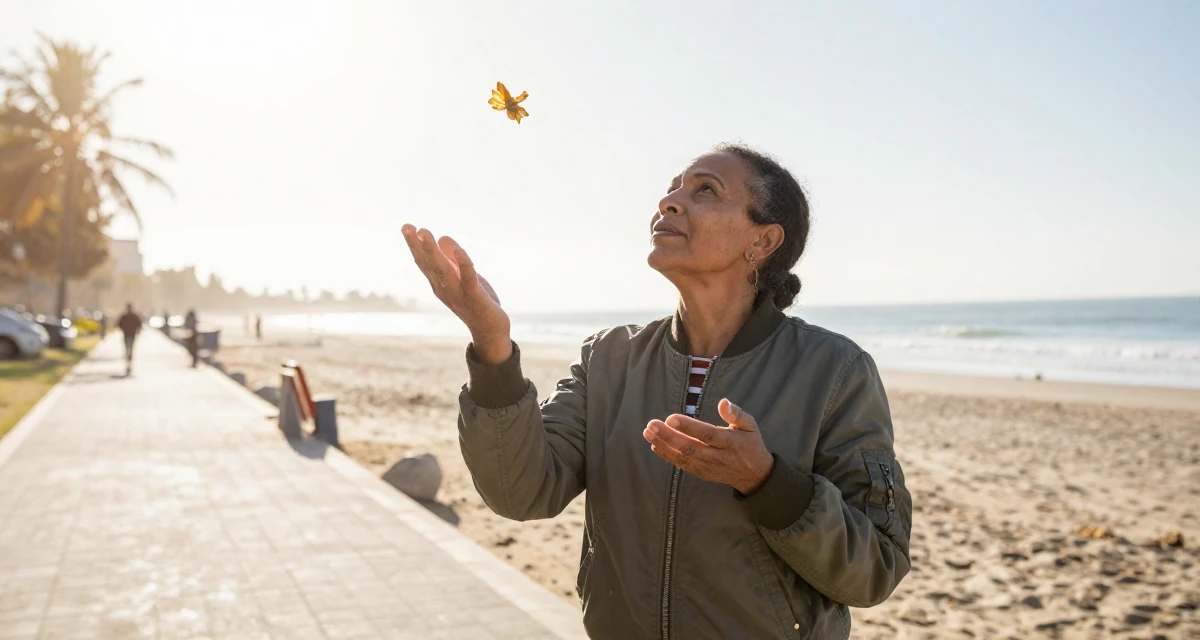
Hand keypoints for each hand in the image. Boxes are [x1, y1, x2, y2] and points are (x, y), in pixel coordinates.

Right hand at [401, 224, 511, 363]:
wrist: (490, 331)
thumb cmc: (476, 302)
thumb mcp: (463, 277)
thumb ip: (452, 260)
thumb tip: (442, 237)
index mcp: (439, 283)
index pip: (424, 261)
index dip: (415, 245)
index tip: (406, 227)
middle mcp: (444, 288)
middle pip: (428, 264)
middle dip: (417, 245)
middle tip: (407, 226)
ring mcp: (458, 293)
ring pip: (443, 269)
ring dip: (433, 251)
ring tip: (424, 233)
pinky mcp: (474, 297)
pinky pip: (468, 278)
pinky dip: (463, 264)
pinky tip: (459, 250)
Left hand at [643, 398, 774, 494]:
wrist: (753, 474)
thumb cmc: (750, 443)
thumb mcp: (750, 425)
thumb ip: (736, 414)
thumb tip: (723, 402)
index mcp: (730, 442)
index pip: (707, 434)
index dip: (689, 427)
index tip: (671, 418)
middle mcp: (717, 456)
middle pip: (690, 447)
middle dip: (668, 436)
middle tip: (651, 424)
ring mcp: (708, 467)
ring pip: (682, 457)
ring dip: (663, 445)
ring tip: (647, 433)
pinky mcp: (701, 473)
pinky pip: (682, 465)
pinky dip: (667, 456)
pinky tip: (654, 445)